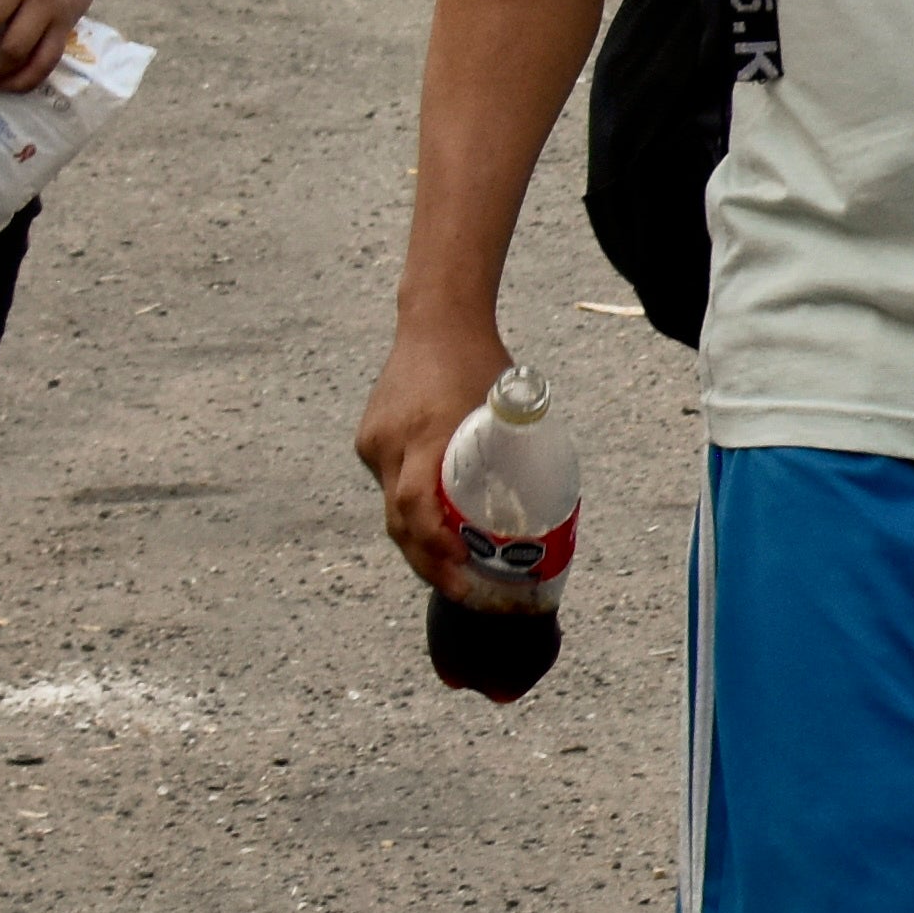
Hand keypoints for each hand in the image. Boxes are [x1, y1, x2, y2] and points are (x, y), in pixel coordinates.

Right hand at [355, 320, 505, 595]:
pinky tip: (434, 530)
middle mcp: (391, 442)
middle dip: (428, 563)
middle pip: (400, 521)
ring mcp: (374, 442)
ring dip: (419, 542)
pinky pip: (389, 486)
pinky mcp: (368, 440)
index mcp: (426, 433)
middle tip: (461, 590)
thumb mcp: (508, 406)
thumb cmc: (481, 363)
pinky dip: (410, 511)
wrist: (435, 322)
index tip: (461, 569)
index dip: (435, 545)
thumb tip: (545, 503)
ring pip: (392, 507)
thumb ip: (515, 450)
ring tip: (451, 570)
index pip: (415, 506)